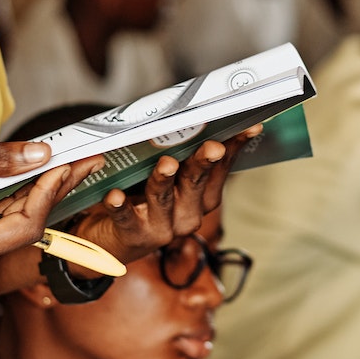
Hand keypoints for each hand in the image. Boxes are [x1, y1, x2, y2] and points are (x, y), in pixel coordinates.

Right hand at [0, 141, 104, 281]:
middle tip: (89, 159)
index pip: (25, 226)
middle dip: (56, 189)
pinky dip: (18, 196)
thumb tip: (41, 153)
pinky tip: (41, 173)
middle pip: (27, 226)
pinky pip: (0, 220)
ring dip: (41, 191)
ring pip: (16, 222)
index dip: (50, 193)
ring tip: (74, 161)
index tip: (69, 162)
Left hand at [63, 127, 258, 264]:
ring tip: (166, 163)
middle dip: (203, 162)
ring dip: (164, 179)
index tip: (248, 127)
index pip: (220, 168)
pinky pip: (126, 219)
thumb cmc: (141, 198)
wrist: (111, 241)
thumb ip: (180, 153)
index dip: (234, 148)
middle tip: (211, 146)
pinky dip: (120, 206)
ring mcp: (162, 228)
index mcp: (201, 198)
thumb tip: (193, 117)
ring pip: (163, 198)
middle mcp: (187, 214)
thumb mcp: (166, 176)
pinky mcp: (132, 235)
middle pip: (195, 183)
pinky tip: (115, 195)